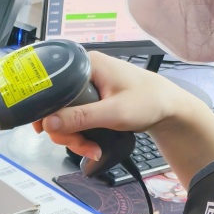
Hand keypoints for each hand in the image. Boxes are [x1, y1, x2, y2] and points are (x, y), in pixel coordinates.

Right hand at [32, 52, 198, 160]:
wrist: (171, 110)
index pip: (49, 86)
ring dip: (73, 137)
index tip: (45, 131)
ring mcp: (86, 89)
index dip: (43, 110)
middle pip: (55, 106)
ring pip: (63, 117)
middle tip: (79, 145)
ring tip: (91, 148)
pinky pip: (74, 120)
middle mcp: (81, 74)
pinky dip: (80, 135)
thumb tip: (47, 123)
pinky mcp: (90, 102)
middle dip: (64, 131)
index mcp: (85, 65)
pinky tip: (92, 145)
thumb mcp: (113, 112)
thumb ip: (79, 117)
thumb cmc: (149, 102)